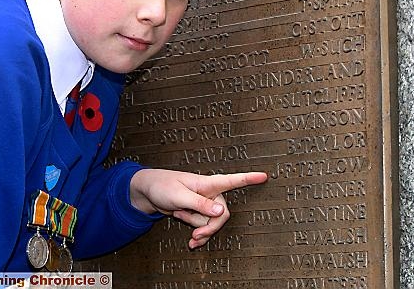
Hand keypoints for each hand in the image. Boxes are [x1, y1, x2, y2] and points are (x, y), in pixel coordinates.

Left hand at [130, 169, 266, 248]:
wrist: (149, 192)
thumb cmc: (163, 186)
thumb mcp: (180, 196)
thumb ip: (201, 204)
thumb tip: (222, 211)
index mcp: (208, 184)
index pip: (232, 180)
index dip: (249, 179)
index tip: (264, 176)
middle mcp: (209, 193)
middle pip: (222, 214)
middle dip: (209, 227)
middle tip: (196, 234)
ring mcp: (203, 204)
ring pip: (211, 222)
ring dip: (197, 227)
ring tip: (180, 215)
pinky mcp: (197, 212)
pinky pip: (204, 226)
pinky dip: (198, 234)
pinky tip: (191, 237)